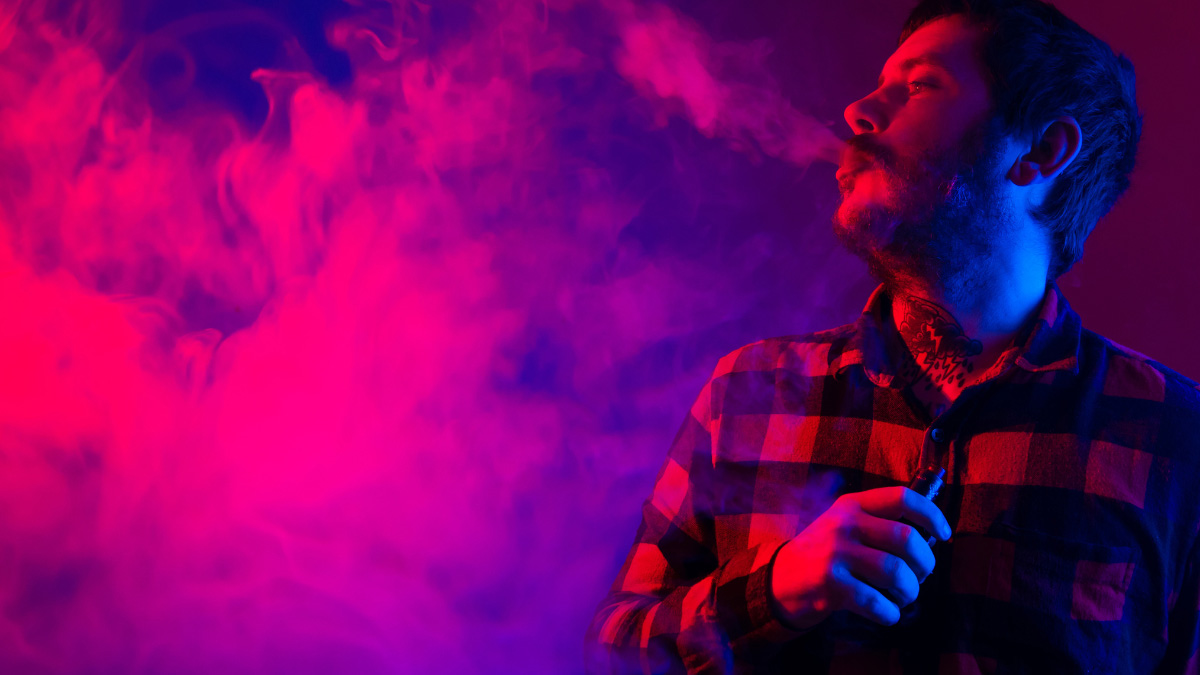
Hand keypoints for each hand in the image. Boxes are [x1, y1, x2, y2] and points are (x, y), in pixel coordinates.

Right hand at [768, 486, 951, 629]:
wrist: (779, 580)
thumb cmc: (824, 554)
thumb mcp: (844, 525)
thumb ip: (879, 523)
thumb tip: (929, 538)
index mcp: (852, 505)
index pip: (902, 498)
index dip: (932, 515)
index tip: (944, 535)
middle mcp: (844, 524)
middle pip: (907, 538)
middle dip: (925, 564)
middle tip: (920, 576)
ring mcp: (835, 554)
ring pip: (896, 572)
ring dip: (910, 592)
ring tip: (904, 597)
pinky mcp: (830, 585)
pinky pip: (878, 603)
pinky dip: (891, 613)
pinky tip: (886, 612)